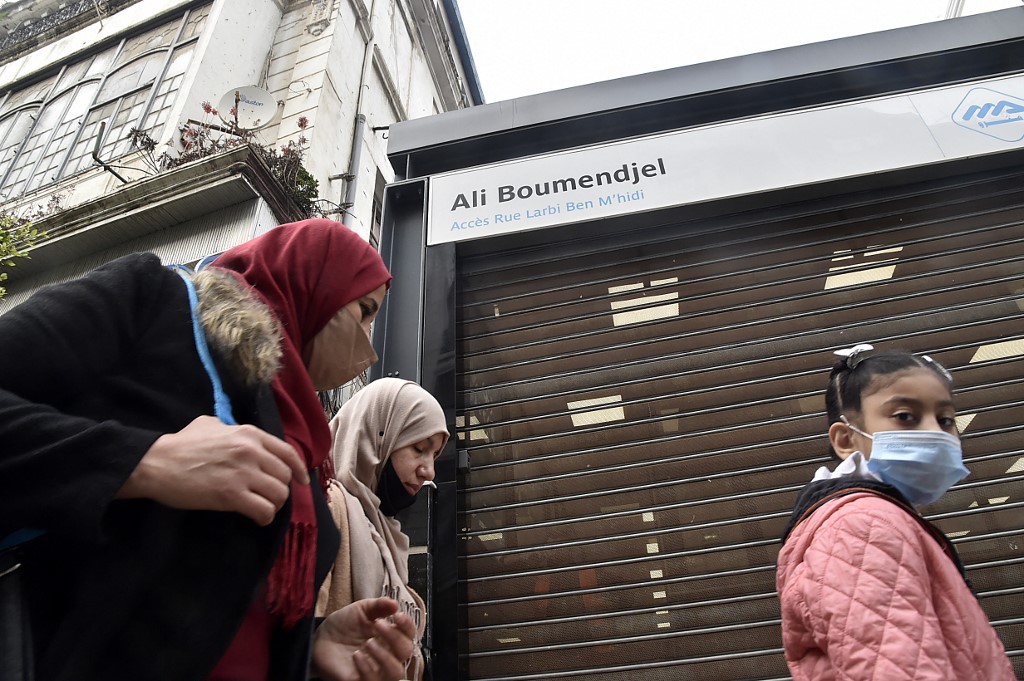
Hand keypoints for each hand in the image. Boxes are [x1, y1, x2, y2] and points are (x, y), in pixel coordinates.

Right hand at [116, 415, 308, 525]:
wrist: (157, 463)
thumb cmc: (180, 444)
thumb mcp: (210, 424)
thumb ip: (229, 427)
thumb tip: (234, 431)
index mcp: (249, 434)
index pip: (287, 453)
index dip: (299, 469)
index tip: (302, 481)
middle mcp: (252, 452)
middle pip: (285, 476)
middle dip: (280, 489)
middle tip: (268, 497)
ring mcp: (243, 473)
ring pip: (279, 494)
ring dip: (273, 505)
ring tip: (262, 508)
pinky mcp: (232, 495)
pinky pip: (264, 510)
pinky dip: (264, 517)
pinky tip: (256, 518)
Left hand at [312, 598, 416, 680]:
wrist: (321, 638)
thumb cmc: (344, 624)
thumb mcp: (361, 609)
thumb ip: (379, 605)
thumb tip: (395, 604)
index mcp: (390, 636)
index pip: (410, 634)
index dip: (408, 626)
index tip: (397, 616)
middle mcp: (387, 654)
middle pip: (406, 652)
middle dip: (395, 637)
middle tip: (378, 625)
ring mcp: (375, 669)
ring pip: (395, 672)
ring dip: (385, 657)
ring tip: (369, 643)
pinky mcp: (360, 680)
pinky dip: (368, 669)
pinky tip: (357, 656)